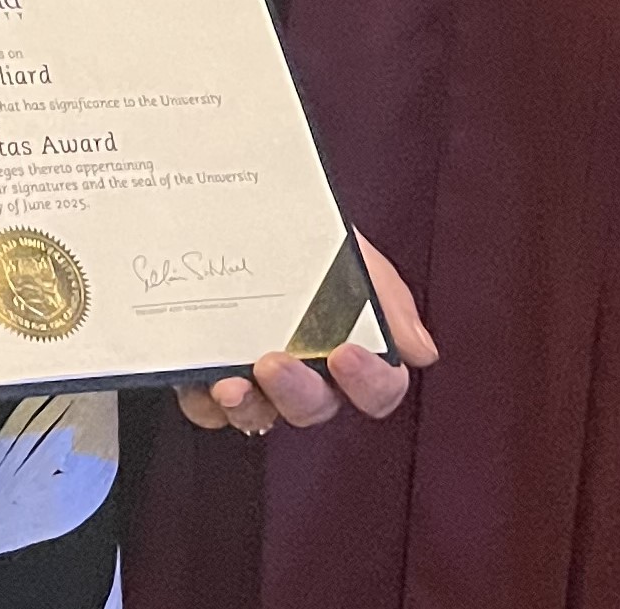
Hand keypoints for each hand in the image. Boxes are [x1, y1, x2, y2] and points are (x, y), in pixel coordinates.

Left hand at [174, 232, 436, 434]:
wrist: (242, 202)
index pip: (377, 388)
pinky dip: (203, 401)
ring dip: (248, 407)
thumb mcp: (346, 247)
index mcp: (348, 347)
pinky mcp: (207, 378)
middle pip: (315, 408)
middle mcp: (306, 372)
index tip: (347, 354)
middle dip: (297, 392)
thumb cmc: (299, 229)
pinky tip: (200, 379)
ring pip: (260, 417)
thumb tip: (420, 350)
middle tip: (276, 362)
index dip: (369, 383)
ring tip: (229, 382)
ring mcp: (256, 379)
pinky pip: (206, 410)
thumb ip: (384, 292)